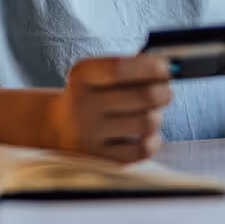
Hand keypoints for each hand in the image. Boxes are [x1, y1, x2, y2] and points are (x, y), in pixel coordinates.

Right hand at [48, 55, 173, 162]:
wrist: (58, 126)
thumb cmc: (90, 94)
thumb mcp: (96, 74)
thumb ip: (127, 68)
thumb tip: (165, 68)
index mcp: (82, 75)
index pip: (119, 68)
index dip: (148, 67)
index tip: (165, 67)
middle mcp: (83, 103)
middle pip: (142, 96)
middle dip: (163, 92)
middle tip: (166, 92)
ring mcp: (90, 132)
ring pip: (146, 123)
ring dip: (157, 117)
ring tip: (152, 113)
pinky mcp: (99, 156)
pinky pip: (140, 151)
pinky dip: (153, 141)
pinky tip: (148, 135)